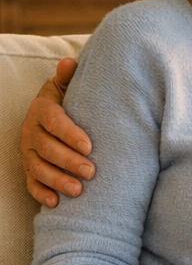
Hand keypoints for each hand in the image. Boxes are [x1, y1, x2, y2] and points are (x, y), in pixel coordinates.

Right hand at [21, 57, 94, 207]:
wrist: (53, 114)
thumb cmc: (69, 100)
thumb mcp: (67, 86)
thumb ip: (68, 76)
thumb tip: (70, 62)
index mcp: (42, 110)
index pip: (53, 122)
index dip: (69, 134)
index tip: (89, 145)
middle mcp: (31, 132)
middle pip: (46, 149)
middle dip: (68, 161)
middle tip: (91, 171)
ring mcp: (27, 152)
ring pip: (38, 168)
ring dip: (57, 180)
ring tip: (78, 191)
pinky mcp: (28, 169)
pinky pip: (30, 183)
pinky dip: (41, 194)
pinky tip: (55, 203)